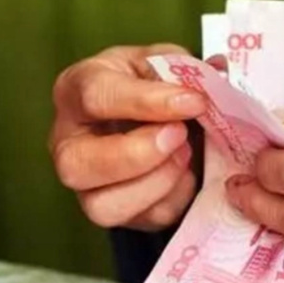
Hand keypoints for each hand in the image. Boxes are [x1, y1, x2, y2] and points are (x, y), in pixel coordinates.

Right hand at [50, 44, 205, 230]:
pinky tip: (187, 174)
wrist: (150, 118)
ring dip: (155, 184)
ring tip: (187, 154)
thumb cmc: (147, 85)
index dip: (147, 102)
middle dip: (137, 155)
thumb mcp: (159, 62)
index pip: (96, 98)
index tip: (194, 102)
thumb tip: (216, 72)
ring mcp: (86, 185)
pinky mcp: (114, 212)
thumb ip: (182, 67)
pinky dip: (173, 199)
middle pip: (77, 165)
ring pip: (102, 206)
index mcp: (74, 91)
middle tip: (181, 136)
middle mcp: (67, 143)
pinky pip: (142, 220)